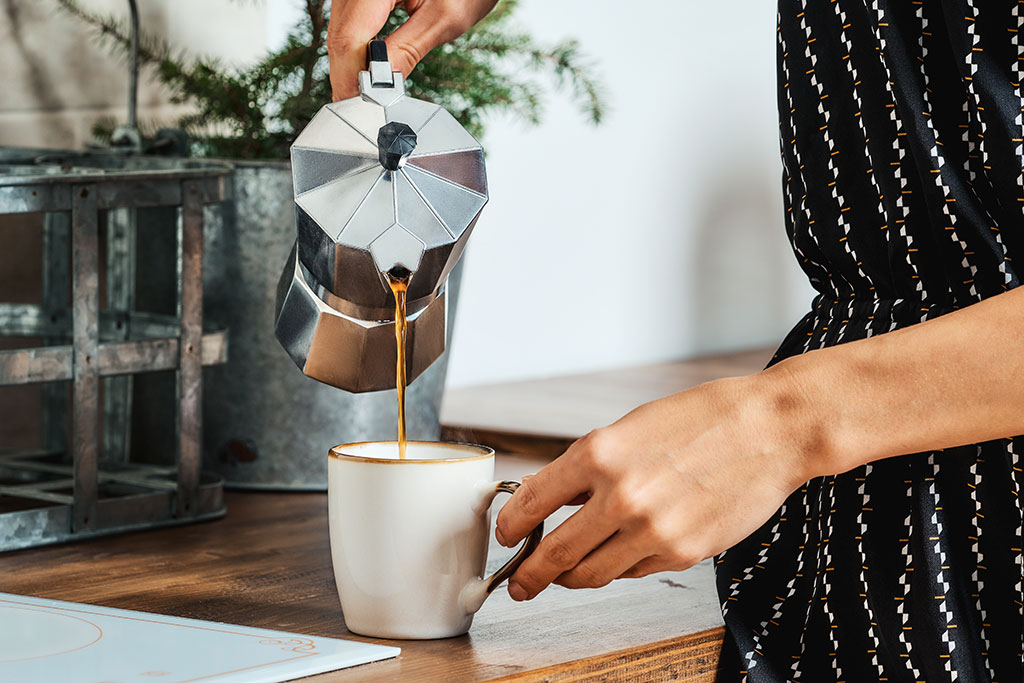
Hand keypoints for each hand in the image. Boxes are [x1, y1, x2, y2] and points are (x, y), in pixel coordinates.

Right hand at [327, 0, 497, 100]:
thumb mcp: (444, 17)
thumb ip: (408, 51)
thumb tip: (382, 86)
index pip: (349, 38)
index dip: (351, 79)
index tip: (360, 109)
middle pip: (340, 36)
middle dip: (349, 77)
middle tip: (362, 111)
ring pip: (340, 31)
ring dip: (350, 66)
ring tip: (367, 95)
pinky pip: (348, 23)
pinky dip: (356, 49)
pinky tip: (369, 69)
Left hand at [494, 370, 819, 600]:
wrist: (770, 430)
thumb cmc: (703, 420)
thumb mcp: (631, 428)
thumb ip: (589, 467)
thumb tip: (553, 501)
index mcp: (599, 453)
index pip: (531, 502)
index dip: (509, 527)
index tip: (504, 536)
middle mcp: (620, 496)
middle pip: (554, 555)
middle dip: (528, 575)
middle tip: (519, 583)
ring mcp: (651, 530)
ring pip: (591, 574)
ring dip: (571, 578)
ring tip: (563, 576)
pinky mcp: (681, 554)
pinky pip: (633, 572)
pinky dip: (619, 567)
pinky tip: (621, 553)